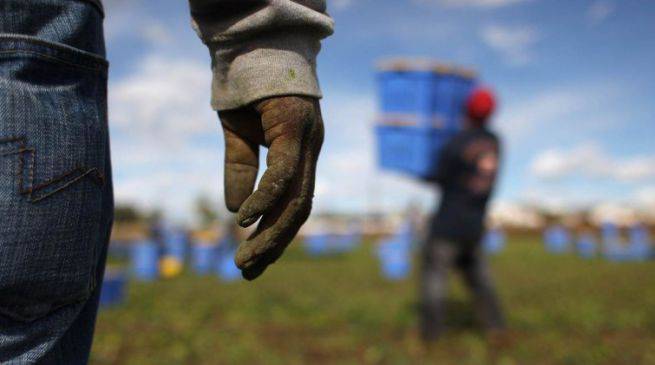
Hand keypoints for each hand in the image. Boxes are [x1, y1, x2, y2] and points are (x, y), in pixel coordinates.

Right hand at [218, 96, 323, 279]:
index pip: (294, 204)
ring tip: (246, 260)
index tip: (253, 260)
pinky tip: (245, 220)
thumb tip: (234, 212)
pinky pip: (283, 170)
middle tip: (248, 272)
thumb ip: (239, 170)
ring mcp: (306, 139)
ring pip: (297, 198)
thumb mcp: (238, 136)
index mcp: (299, 154)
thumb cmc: (247, 88)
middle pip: (300, 209)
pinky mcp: (294, 126)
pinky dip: (265, 198)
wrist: (251, 43)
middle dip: (275, 245)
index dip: (275, 235)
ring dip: (272, 233)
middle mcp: (309, 151)